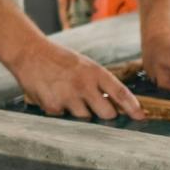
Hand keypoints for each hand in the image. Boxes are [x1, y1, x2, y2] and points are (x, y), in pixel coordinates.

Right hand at [8, 39, 144, 120]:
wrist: (29, 52)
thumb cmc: (58, 58)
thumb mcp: (83, 65)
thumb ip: (98, 83)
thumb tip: (114, 103)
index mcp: (95, 72)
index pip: (120, 93)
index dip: (133, 107)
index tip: (141, 116)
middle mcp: (84, 85)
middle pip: (107, 114)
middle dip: (106, 115)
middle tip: (98, 109)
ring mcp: (68, 96)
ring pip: (85, 118)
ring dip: (79, 112)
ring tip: (67, 95)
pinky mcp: (53, 105)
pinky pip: (63, 116)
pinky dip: (60, 110)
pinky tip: (53, 95)